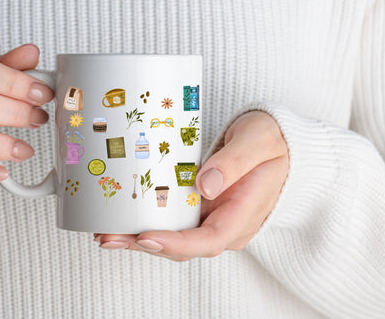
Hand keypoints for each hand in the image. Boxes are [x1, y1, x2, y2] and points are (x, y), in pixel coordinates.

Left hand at [95, 111, 288, 260]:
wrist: (279, 141)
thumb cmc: (273, 139)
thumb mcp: (258, 141)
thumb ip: (235, 161)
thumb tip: (205, 185)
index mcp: (243, 214)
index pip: (209, 241)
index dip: (175, 244)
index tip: (145, 238)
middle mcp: (224, 223)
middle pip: (181, 245)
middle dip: (142, 244)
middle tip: (107, 236)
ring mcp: (211, 217)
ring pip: (172, 236)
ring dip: (137, 237)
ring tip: (104, 230)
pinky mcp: (199, 207)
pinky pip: (171, 220)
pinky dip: (145, 220)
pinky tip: (120, 215)